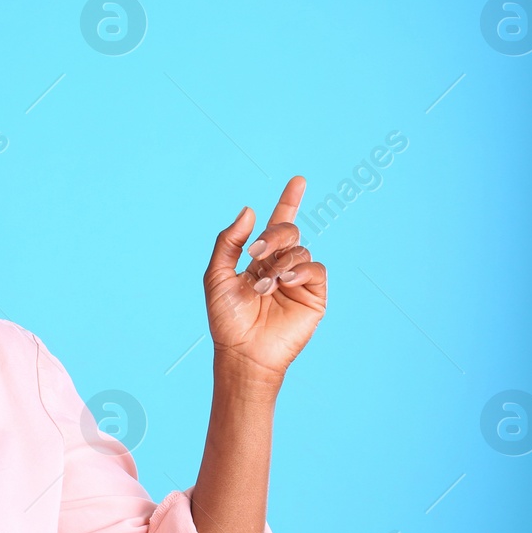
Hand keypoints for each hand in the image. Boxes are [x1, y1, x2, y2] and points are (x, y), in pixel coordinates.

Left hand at [203, 176, 327, 379]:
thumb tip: (249, 209)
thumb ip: (229, 242)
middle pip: (288, 231)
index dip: (289, 201)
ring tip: (263, 286)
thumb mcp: (217, 275)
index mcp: (259, 260)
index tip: (299, 180)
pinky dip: (298, 270)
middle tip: (257, 253)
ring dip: (278, 263)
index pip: (277, 225)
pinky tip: (283, 283)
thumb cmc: (226, 319)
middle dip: (273, 235)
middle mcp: (281, 266)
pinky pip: (315, 268)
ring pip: (300, 248)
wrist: (242, 352)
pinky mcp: (314, 295)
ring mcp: (298, 280)